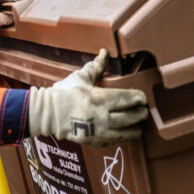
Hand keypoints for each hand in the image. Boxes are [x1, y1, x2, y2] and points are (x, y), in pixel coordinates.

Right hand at [29, 50, 148, 146]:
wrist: (49, 114)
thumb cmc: (65, 93)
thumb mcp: (81, 77)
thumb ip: (97, 66)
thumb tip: (104, 52)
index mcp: (100, 97)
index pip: (129, 99)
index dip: (139, 98)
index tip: (142, 98)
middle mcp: (102, 116)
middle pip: (132, 116)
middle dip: (141, 113)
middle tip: (144, 110)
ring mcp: (99, 131)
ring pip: (128, 131)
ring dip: (137, 127)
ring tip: (140, 123)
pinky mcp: (96, 141)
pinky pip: (117, 140)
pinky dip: (126, 136)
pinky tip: (129, 131)